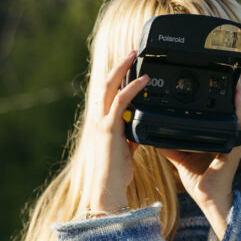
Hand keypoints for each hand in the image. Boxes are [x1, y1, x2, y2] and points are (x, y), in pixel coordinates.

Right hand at [84, 51, 148, 213]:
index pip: (105, 94)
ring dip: (122, 68)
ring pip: (109, 86)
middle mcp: (97, 119)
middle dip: (117, 66)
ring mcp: (101, 122)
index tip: (127, 67)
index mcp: (99, 123)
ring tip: (135, 56)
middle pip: (104, 83)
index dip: (115, 78)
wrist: (107, 189)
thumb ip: (129, 136)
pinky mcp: (109, 128)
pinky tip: (144, 80)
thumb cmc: (115, 173)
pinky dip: (132, 88)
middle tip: (131, 52)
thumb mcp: (124, 150)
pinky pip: (120, 101)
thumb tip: (137, 129)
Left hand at [160, 84, 240, 239]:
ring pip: (237, 114)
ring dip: (236, 97)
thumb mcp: (180, 158)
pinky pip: (239, 125)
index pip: (215, 116)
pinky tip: (237, 96)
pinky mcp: (235, 147)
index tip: (206, 85)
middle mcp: (226, 138)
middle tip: (222, 75)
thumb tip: (153, 133)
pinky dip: (239, 110)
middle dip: (227, 94)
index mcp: (214, 139)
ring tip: (233, 80)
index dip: (213, 101)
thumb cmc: (199, 182)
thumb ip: (169, 144)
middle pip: (228, 112)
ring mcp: (232, 142)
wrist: (209, 199)